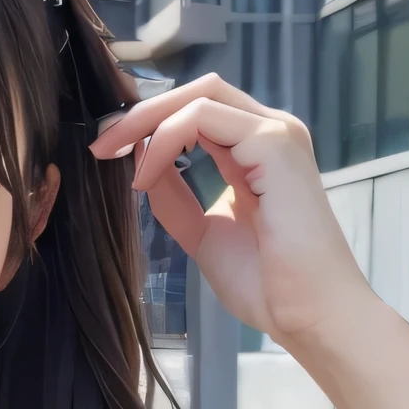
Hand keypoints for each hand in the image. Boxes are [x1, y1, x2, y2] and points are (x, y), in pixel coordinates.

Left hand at [89, 74, 375, 352]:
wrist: (307, 314)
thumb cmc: (269, 285)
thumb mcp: (204, 235)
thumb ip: (176, 199)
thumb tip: (142, 170)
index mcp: (258, 153)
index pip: (200, 113)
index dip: (152, 124)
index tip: (110, 152)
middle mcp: (270, 134)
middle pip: (198, 94)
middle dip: (143, 112)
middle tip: (101, 143)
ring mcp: (276, 134)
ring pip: (201, 96)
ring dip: (148, 120)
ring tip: (115, 153)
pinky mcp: (274, 143)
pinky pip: (204, 120)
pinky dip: (166, 141)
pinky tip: (146, 175)